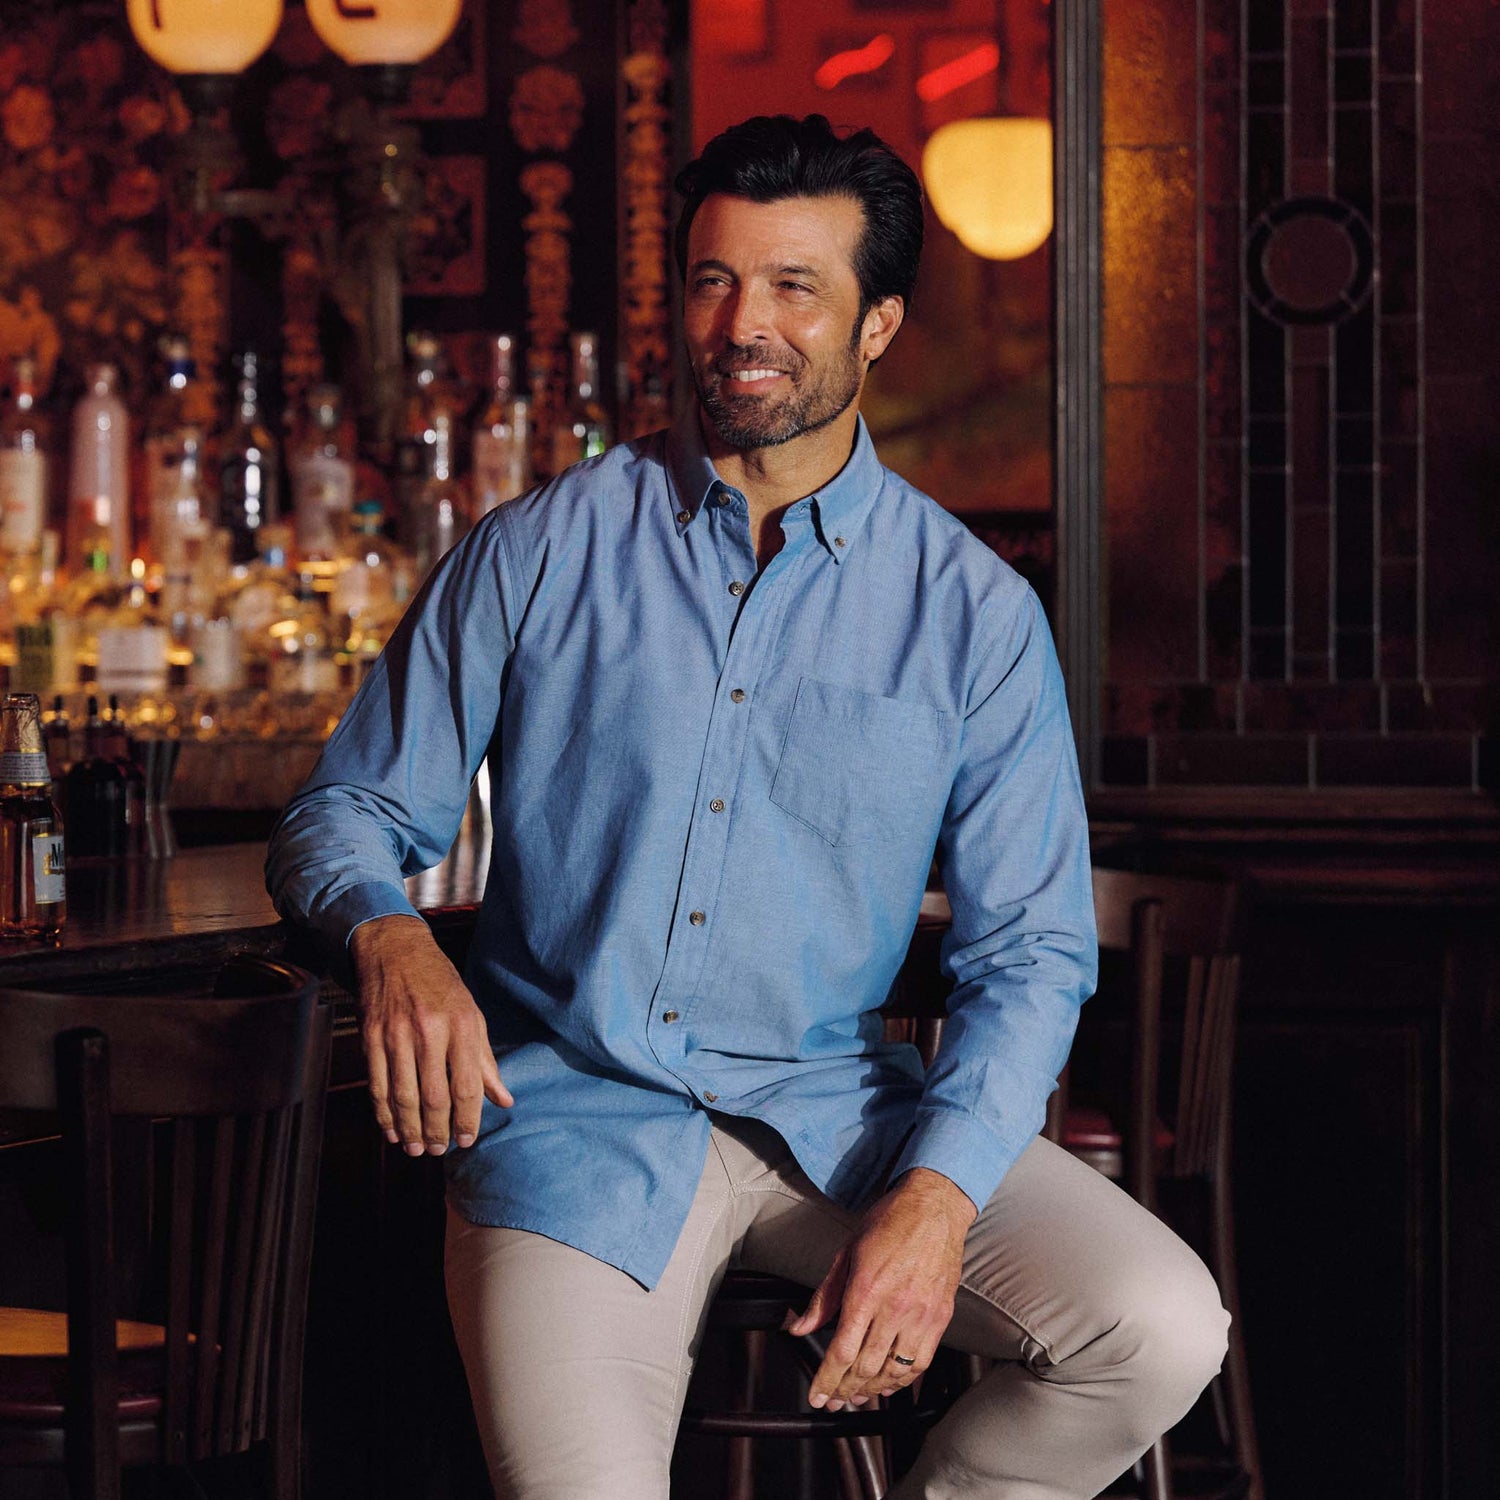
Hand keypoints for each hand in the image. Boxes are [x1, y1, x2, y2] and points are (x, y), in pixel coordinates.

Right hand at [349, 914, 511, 1156]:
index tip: (466, 1140)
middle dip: (436, 1131)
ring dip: (409, 1129)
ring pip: (404, 1096)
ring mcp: (397, 1034)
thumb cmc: (440, 984)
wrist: (395, 950)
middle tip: (439, 1150)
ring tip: (416, 1149)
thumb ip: (485, 1061)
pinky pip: (378, 1084)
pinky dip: (384, 1112)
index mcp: (462, 1024)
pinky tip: (391, 1129)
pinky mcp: (371, 1036)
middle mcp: (430, 1030)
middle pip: (434, 1097)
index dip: (467, 1119)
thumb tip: (503, 1100)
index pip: (467, 1085)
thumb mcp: (472, 1014)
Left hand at [787, 1168, 974, 1410]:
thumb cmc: (890, 1222)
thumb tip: (799, 1327)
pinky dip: (902, 1380)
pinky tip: (888, 1384)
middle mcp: (895, 1307)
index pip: (841, 1350)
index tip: (817, 1397)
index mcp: (866, 1290)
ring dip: (871, 1391)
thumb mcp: (847, 1253)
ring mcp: (921, 1315)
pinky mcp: (941, 1318)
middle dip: (844, 1390)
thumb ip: (823, 1296)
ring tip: (856, 1396)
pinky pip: (920, 1363)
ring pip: (893, 1371)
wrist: (934, 1207)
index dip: (826, 1381)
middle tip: (833, 1400)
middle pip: (865, 1367)